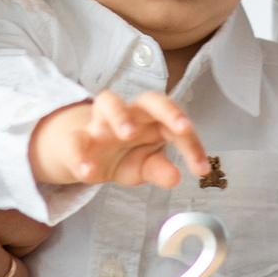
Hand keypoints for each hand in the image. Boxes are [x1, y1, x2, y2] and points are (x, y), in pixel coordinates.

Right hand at [29, 90, 209, 189]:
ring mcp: (100, 122)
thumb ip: (158, 169)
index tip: (201, 169)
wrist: (82, 156)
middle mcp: (129, 114)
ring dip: (120, 115)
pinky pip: (76, 140)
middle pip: (149, 99)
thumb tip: (176, 177)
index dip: (192, 143)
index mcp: (150, 120)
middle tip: (182, 128)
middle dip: (168, 110)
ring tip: (128, 134)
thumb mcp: (142, 166)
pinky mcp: (76, 138)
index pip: (175, 122)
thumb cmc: (121, 155)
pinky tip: (88, 172)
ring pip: (108, 102)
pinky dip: (80, 155)